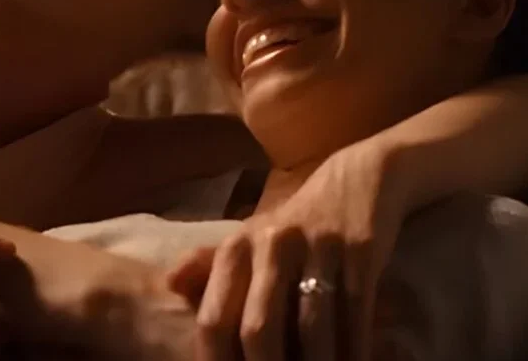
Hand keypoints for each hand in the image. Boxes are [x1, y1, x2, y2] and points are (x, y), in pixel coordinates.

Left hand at [168, 140, 408, 360]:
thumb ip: (209, 264)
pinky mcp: (359, 250)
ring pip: (311, 328)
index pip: (214, 320)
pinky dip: (354, 351)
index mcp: (237, 247)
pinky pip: (353, 315)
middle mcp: (270, 245)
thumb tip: (169, 283)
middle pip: (259, 331)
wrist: (353, 183)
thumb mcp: (249, 238)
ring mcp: (316, 246)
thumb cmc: (294, 223)